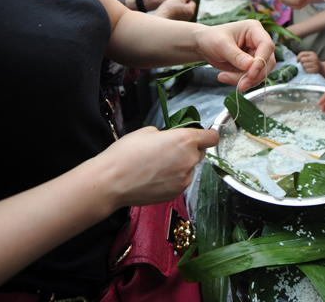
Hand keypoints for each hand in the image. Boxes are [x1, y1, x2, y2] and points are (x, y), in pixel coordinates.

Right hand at [101, 126, 218, 206]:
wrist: (112, 181)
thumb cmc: (126, 154)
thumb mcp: (148, 131)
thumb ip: (168, 135)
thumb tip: (171, 140)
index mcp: (185, 140)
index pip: (212, 137)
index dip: (207, 135)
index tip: (203, 135)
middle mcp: (189, 160)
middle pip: (199, 152)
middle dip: (188, 150)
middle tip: (167, 149)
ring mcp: (184, 179)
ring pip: (189, 168)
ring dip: (179, 165)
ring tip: (156, 165)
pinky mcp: (176, 193)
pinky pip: (180, 182)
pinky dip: (172, 178)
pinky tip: (154, 177)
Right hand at [153, 0, 195, 20]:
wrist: (162, 15)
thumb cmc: (170, 7)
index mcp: (191, 10)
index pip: (193, 1)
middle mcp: (189, 16)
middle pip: (189, 5)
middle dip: (184, 1)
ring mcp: (184, 19)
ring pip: (184, 9)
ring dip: (181, 5)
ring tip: (175, 1)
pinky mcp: (179, 20)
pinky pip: (180, 13)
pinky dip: (178, 10)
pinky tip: (173, 7)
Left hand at [192, 20, 275, 90]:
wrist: (203, 45)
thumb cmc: (211, 38)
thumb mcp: (221, 44)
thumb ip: (236, 55)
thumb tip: (250, 66)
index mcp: (254, 29)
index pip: (267, 45)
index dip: (262, 60)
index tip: (251, 73)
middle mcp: (258, 42)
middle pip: (267, 62)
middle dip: (254, 75)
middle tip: (241, 84)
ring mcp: (255, 55)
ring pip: (261, 72)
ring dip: (246, 80)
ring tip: (225, 78)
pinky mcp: (250, 66)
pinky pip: (252, 78)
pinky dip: (241, 81)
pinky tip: (225, 77)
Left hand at [297, 51, 321, 74]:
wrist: (322, 68)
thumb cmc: (313, 62)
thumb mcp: (310, 57)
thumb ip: (303, 57)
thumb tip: (297, 61)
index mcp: (312, 53)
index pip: (302, 53)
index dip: (298, 58)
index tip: (298, 61)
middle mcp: (314, 58)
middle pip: (302, 60)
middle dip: (301, 63)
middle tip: (305, 64)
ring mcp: (315, 64)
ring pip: (303, 65)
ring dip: (304, 67)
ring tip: (308, 67)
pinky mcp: (315, 70)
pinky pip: (306, 70)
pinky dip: (307, 71)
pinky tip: (310, 70)